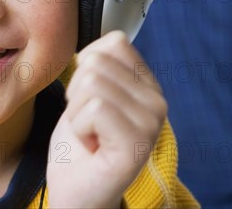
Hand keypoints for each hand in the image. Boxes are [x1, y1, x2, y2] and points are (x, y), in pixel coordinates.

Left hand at [46, 31, 166, 207]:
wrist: (74, 190)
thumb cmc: (79, 142)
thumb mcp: (87, 91)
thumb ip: (101, 64)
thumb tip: (104, 40)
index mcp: (147, 85)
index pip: (115, 42)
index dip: (86, 67)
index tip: (89, 99)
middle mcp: (157, 101)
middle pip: (97, 62)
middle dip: (77, 92)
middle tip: (87, 122)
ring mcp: (151, 123)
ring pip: (92, 83)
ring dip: (76, 112)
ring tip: (89, 134)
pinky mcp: (137, 143)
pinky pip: (94, 108)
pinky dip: (79, 128)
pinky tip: (91, 145)